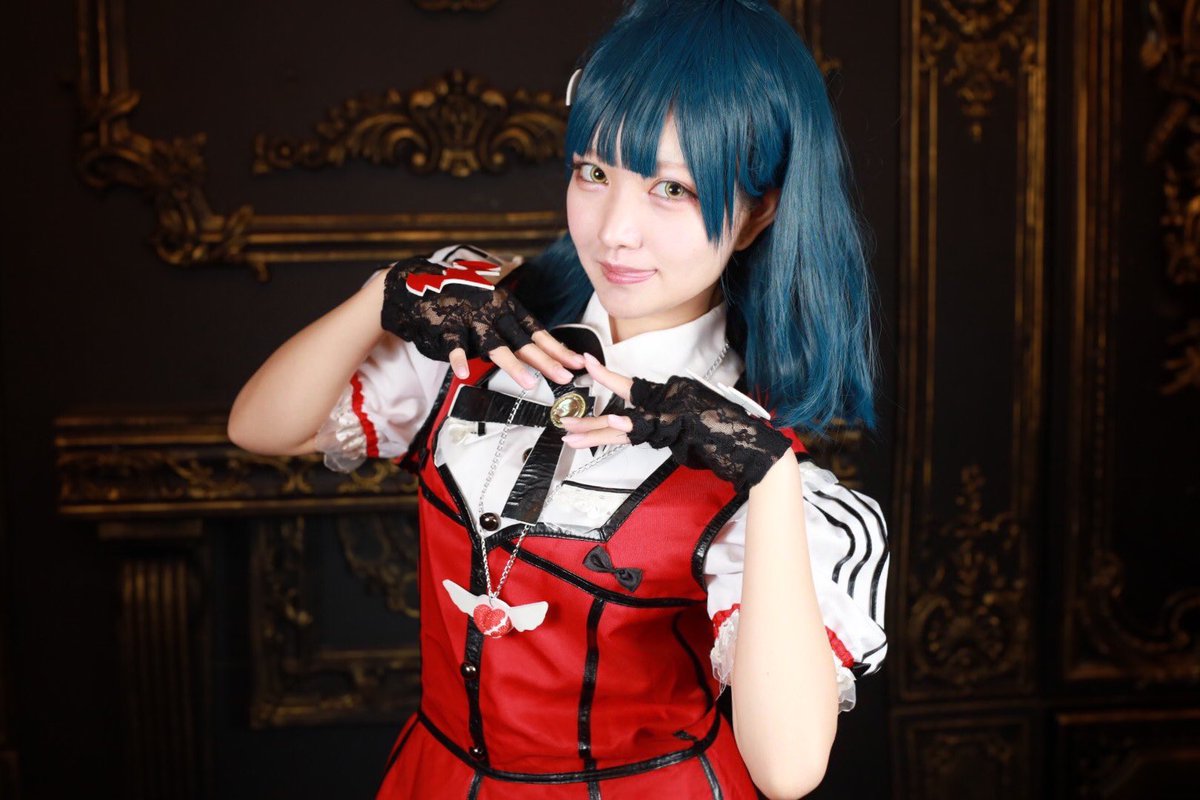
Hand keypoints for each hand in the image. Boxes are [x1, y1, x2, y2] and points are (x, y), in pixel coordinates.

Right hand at [381, 256, 582, 387]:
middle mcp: (494, 312)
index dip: (558, 349)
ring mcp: (471, 318)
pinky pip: (454, 344)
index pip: (538, 333)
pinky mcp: (446, 325)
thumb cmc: (461, 304)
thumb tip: (543, 354)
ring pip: (495, 344)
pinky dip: (458, 358)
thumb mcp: (492, 313)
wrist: (419, 286)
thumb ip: (513, 333)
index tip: (578, 364)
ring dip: (513, 365)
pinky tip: (463, 373)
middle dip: (546, 361)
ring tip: (528, 383)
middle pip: (524, 342)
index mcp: (508, 309)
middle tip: (564, 377)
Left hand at [561, 353, 791, 491]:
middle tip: (565, 425)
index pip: (633, 386)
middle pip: (623, 408)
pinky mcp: (681, 425)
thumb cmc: (725, 435)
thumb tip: (639, 429)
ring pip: (628, 423)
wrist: (751, 446)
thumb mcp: (688, 424)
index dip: (607, 377)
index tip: (586, 365)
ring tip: (572, 436)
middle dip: (591, 420)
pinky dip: (632, 424)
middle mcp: (670, 398)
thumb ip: (664, 423)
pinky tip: (615, 420)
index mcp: (671, 394)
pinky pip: (649, 429)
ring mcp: (674, 411)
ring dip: (598, 431)